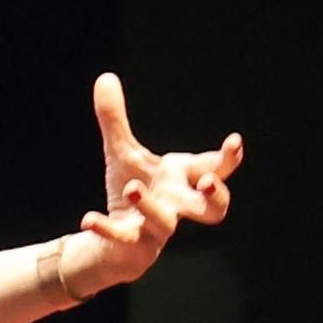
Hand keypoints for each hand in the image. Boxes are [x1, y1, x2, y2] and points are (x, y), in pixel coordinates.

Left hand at [70, 72, 242, 292]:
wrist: (114, 242)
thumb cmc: (132, 195)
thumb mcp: (123, 153)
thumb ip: (115, 119)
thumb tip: (105, 77)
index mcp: (182, 180)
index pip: (215, 169)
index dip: (228, 159)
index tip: (234, 141)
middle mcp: (177, 206)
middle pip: (213, 210)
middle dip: (216, 197)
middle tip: (208, 183)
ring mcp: (158, 229)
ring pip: (166, 223)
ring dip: (152, 206)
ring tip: (133, 188)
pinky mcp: (133, 246)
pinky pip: (124, 238)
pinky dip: (107, 228)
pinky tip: (88, 218)